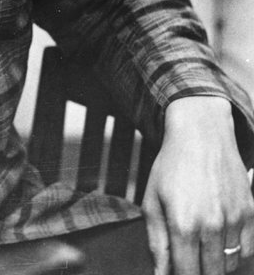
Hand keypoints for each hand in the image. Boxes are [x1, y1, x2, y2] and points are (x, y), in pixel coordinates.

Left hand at [142, 96, 253, 274]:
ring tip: (201, 246)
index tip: (176, 272)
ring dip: (215, 263)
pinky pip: (247, 251)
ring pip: (229, 264)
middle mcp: (211, 225)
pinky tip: (219, 241)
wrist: (200, 136)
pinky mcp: (250, 214)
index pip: (186, 273)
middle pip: (210, 273)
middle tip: (188, 260)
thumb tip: (160, 274)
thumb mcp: (152, 200)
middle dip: (197, 271)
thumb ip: (156, 242)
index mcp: (182, 224)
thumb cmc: (171, 167)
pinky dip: (235, 253)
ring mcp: (234, 220)